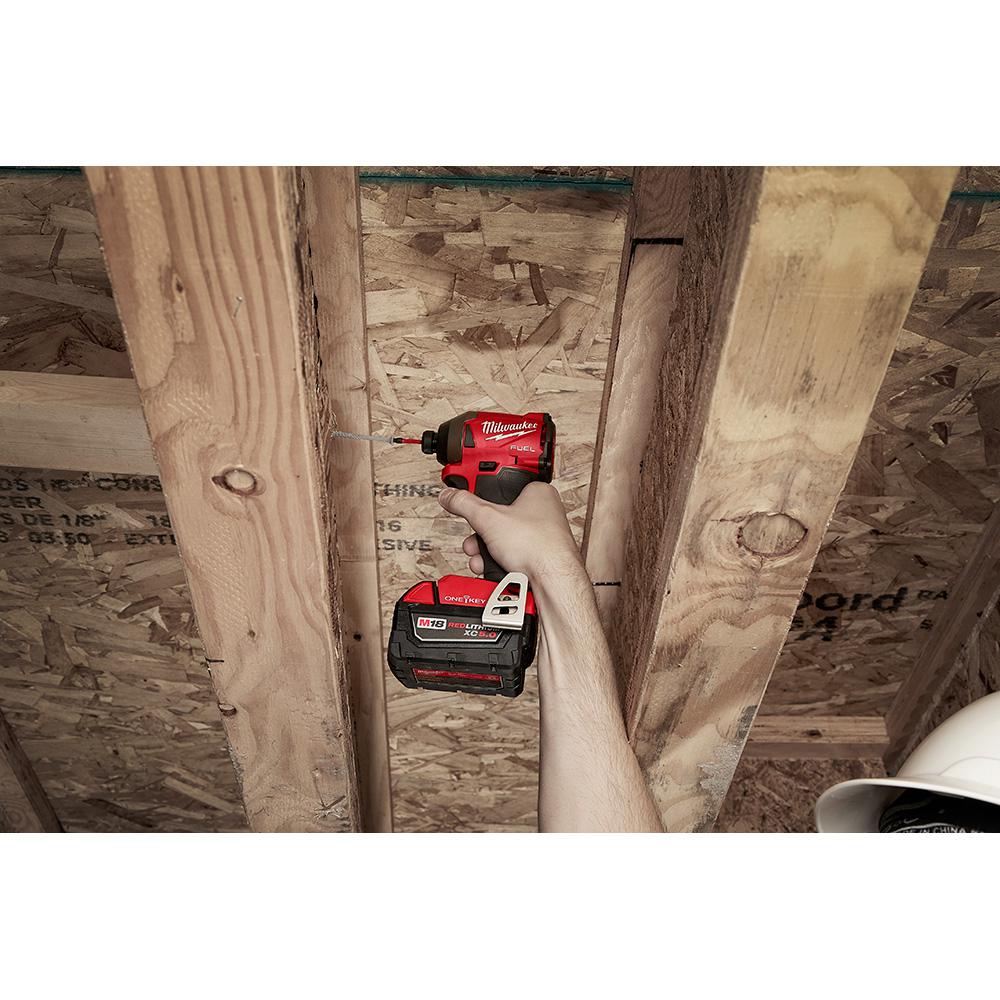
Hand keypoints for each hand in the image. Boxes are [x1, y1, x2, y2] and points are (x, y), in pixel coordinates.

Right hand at [437, 482, 583, 581]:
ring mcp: (540, 538)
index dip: (481, 490)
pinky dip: (496, 562)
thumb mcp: (489, 518)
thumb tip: (449, 495)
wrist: (552, 583)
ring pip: (501, 539)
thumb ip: (464, 504)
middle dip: (479, 530)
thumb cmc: (538, 546)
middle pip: (498, 516)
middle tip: (472, 533)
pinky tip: (490, 567)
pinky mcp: (535, 559)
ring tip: (479, 555)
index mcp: (537, 493)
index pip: (502, 485)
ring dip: (484, 549)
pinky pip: (509, 555)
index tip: (465, 489)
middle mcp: (542, 513)